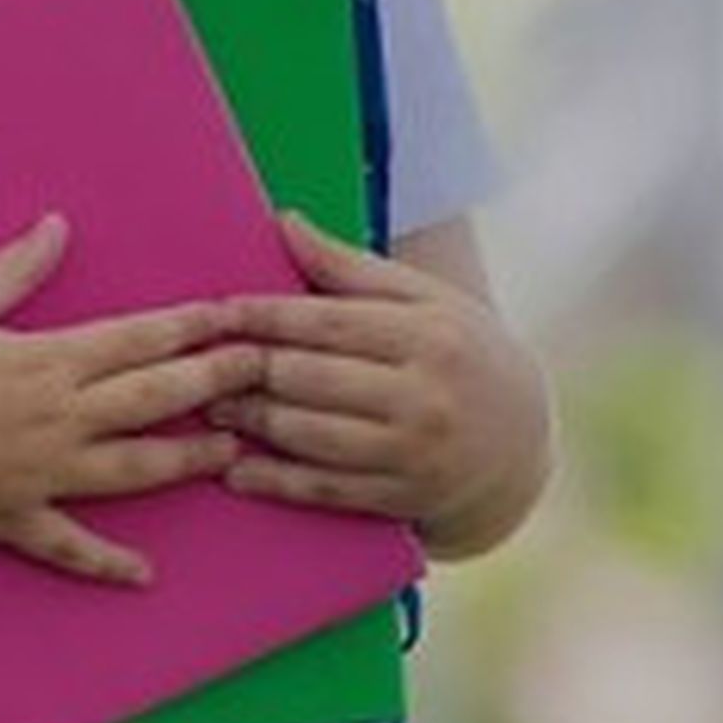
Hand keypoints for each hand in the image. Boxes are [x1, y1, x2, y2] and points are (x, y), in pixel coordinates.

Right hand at [0, 213, 269, 584]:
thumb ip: (14, 268)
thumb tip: (58, 226)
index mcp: (43, 360)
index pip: (136, 339)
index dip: (191, 327)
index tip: (233, 315)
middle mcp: (52, 419)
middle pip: (152, 400)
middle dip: (213, 383)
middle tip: (264, 373)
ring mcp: (36, 474)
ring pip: (130, 472)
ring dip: (184, 462)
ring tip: (230, 453)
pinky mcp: (10, 519)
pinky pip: (68, 546)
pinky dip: (107, 563)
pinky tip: (143, 573)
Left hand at [216, 212, 551, 557]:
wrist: (522, 443)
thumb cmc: (460, 352)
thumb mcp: (424, 300)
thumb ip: (350, 269)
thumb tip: (285, 223)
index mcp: (429, 334)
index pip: (328, 321)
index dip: (266, 315)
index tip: (218, 311)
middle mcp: (425, 395)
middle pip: (312, 379)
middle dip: (249, 371)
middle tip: (199, 364)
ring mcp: (415, 453)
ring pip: (312, 436)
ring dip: (252, 423)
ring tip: (209, 408)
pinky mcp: (405, 499)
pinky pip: (327, 490)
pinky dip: (276, 482)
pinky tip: (237, 470)